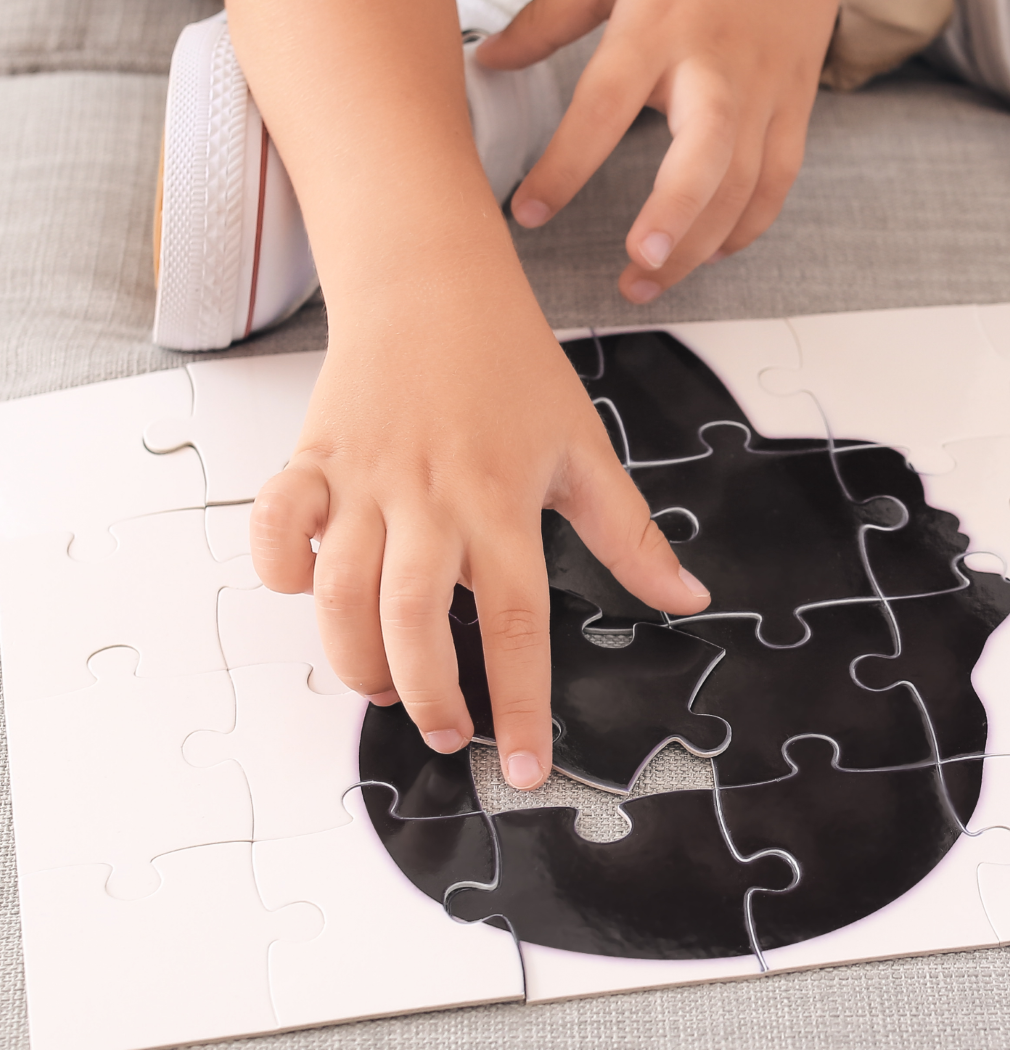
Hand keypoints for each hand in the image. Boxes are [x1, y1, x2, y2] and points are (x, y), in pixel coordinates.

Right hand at [248, 255, 708, 787]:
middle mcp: (432, 496)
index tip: (528, 769)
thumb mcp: (585, 448)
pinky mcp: (314, 460)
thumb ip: (631, 535)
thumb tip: (691, 599)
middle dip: (430, 697)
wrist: (432, 280)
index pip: (516, 622)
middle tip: (451, 733)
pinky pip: (278, 527)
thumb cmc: (511, 366)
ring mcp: (366, 480)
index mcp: (504, 500)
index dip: (520, 705)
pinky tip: (306, 592)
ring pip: (343, 592)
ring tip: (388, 688)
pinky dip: (280, 570)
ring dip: (358, 659)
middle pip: (418, 620)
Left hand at [476, 0, 852, 302]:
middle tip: (634, 268)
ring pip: (744, 184)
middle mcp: (716, 63)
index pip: (604, 105)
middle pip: (702, 157)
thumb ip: (548, 16)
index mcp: (657, 24)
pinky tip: (710, 252)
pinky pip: (779, 178)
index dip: (565, 165)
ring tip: (649, 282)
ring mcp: (766, 87)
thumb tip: (487, 61)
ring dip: (701, 244)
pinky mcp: (798, 99)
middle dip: (672, 220)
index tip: (527, 212)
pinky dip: (748, 224)